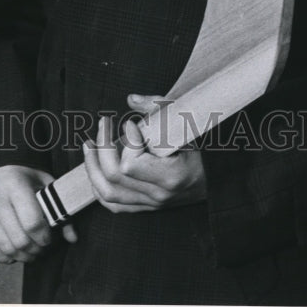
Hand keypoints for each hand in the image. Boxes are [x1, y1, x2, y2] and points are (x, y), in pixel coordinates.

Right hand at [0, 165, 77, 263]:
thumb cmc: (23, 176)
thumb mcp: (44, 184)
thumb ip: (59, 209)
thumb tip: (72, 237)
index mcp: (15, 185)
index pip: (33, 223)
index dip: (45, 237)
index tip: (50, 238)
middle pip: (20, 240)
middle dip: (35, 250)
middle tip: (42, 247)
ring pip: (6, 248)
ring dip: (22, 256)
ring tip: (31, 251)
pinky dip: (5, 257)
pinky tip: (14, 252)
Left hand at [82, 94, 206, 213]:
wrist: (217, 179)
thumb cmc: (201, 147)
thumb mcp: (184, 123)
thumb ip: (158, 108)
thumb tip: (131, 99)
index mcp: (172, 176)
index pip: (131, 164)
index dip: (126, 141)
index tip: (131, 125)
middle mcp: (159, 195)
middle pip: (115, 176)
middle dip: (102, 147)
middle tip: (103, 124)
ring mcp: (151, 203)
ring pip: (108, 193)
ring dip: (92, 167)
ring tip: (89, 146)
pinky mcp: (145, 207)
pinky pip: (113, 204)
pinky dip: (99, 186)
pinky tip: (95, 167)